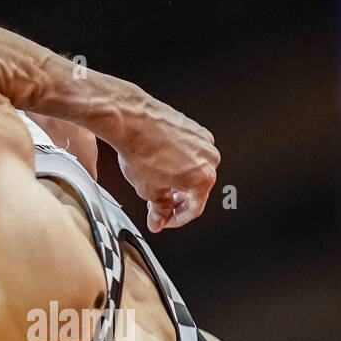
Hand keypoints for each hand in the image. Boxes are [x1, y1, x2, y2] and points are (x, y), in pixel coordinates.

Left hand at [115, 96, 218, 232]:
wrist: (131, 120)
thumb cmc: (142, 149)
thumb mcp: (149, 190)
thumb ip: (160, 210)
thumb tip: (159, 218)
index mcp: (203, 177)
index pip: (194, 209)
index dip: (177, 219)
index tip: (165, 220)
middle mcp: (208, 157)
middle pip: (196, 189)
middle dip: (176, 200)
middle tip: (159, 205)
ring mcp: (202, 140)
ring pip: (193, 169)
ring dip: (177, 180)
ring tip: (156, 183)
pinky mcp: (193, 127)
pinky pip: (188, 152)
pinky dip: (177, 162)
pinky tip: (159, 163)